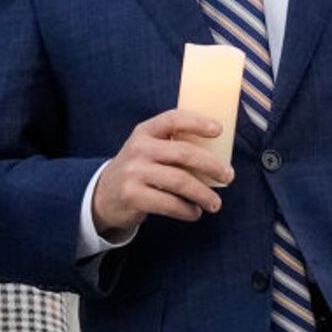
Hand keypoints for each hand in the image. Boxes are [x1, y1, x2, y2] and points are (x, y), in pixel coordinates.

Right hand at [91, 110, 234, 241]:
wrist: (103, 193)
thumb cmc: (138, 169)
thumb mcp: (148, 149)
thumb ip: (172, 146)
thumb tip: (217, 155)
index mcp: (145, 132)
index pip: (173, 119)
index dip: (197, 122)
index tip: (219, 130)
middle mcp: (139, 148)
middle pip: (183, 153)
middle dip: (211, 166)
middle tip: (228, 176)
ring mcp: (134, 172)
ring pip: (180, 181)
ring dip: (203, 194)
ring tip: (215, 203)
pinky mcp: (133, 195)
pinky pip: (169, 204)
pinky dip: (187, 210)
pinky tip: (194, 212)